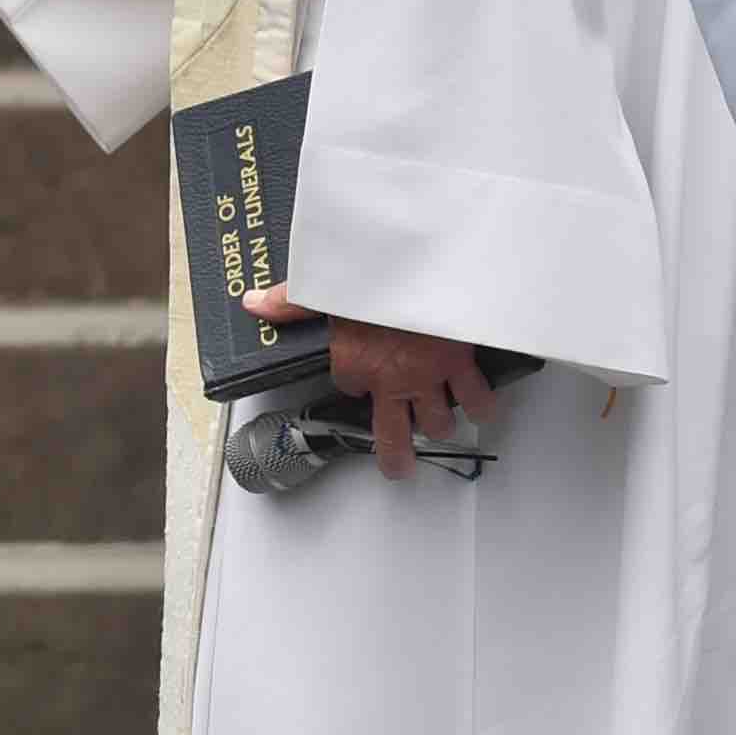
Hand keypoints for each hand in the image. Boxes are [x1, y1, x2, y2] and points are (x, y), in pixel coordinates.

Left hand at [246, 284, 499, 479]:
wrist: (426, 266)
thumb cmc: (376, 275)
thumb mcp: (325, 287)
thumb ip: (291, 302)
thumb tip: (255, 305)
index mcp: (353, 362)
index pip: (347, 386)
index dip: (352, 380)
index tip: (357, 373)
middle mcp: (391, 380)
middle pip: (393, 434)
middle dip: (395, 456)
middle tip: (398, 468)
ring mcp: (429, 377)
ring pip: (438, 422)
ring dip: (438, 425)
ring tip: (438, 426)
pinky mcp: (460, 365)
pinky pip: (476, 398)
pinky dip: (480, 405)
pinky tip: (480, 407)